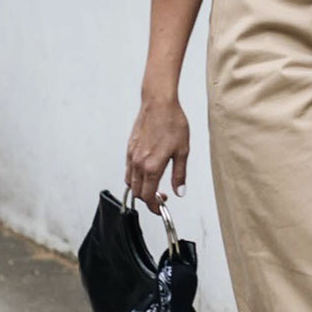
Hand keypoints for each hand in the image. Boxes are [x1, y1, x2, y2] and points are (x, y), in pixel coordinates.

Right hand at [125, 95, 189, 214]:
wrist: (158, 103)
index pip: (147, 197)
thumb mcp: (182, 151)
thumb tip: (179, 191)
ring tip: (155, 184)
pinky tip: (148, 171)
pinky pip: (129, 170)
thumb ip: (179, 174)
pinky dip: (136, 177)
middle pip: (137, 193)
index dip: (154, 207)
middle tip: (161, 196)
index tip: (161, 208)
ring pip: (130, 183)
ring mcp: (132, 156)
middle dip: (148, 199)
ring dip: (141, 188)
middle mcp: (138, 163)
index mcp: (152, 167)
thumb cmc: (172, 123)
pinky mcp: (129, 149)